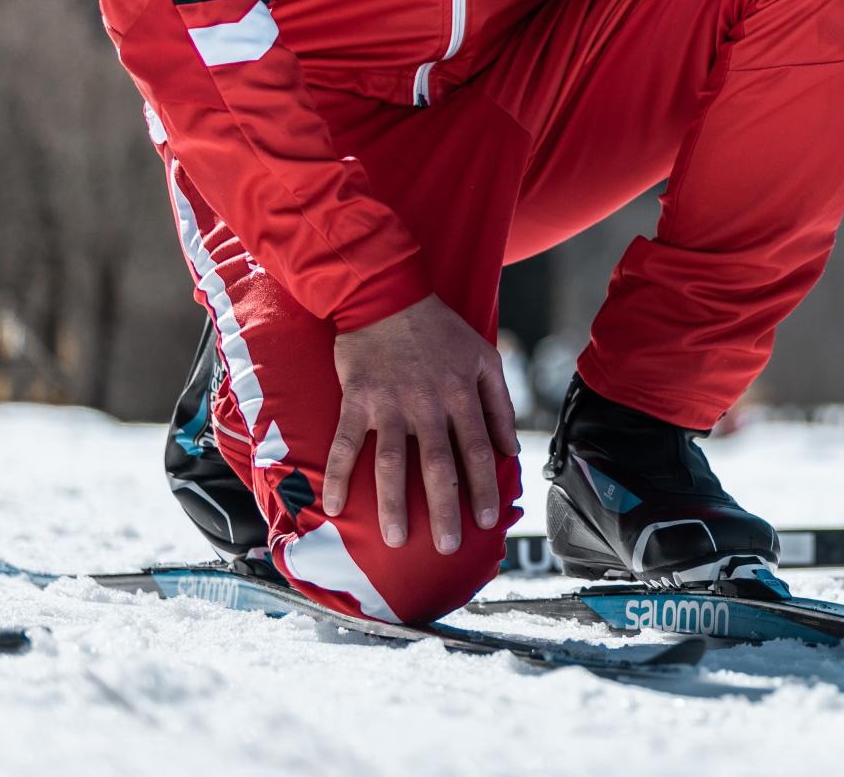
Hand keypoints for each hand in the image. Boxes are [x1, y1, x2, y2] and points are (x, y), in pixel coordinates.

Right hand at [322, 296, 518, 553]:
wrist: (389, 296)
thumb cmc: (441, 330)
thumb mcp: (485, 358)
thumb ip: (499, 404)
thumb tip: (510, 448)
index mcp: (463, 395)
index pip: (479, 451)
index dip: (484, 487)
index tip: (487, 520)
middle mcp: (429, 405)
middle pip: (439, 466)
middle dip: (445, 509)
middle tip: (447, 546)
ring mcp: (390, 405)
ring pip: (393, 463)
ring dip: (393, 504)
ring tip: (397, 539)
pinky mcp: (357, 401)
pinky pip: (345, 445)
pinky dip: (338, 476)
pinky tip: (334, 507)